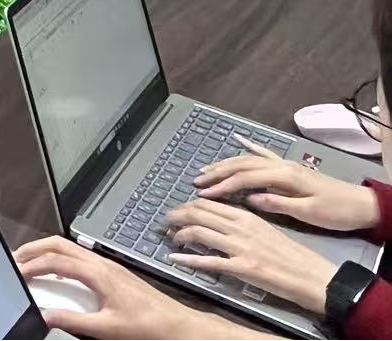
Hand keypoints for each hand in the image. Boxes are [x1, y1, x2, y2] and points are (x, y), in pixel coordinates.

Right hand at [13, 236, 236, 338]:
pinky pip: (78, 256)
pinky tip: (56, 273)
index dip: (32, 265)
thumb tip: (45, 316)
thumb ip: (73, 322)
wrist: (177, 325)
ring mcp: (107, 265)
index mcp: (98, 274)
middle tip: (14, 259)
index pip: (56, 261)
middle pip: (59, 244)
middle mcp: (101, 264)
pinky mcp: (112, 271)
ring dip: (45, 251)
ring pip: (69, 247)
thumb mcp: (107, 328)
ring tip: (29, 262)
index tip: (16, 273)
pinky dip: (59, 258)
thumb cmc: (148, 325)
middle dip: (33, 249)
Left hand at [167, 198, 335, 313]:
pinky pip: (208, 262)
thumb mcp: (265, 229)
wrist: (313, 276)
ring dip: (179, 235)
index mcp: (246, 216)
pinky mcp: (241, 267)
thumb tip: (219, 218)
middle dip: (175, 216)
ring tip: (171, 239)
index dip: (186, 206)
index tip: (177, 212)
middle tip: (165, 222)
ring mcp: (240, 247)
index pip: (207, 204)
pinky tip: (175, 258)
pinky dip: (187, 259)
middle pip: (197, 213)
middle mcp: (240, 227)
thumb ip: (242, 222)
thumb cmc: (291, 255)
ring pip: (198, 232)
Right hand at [196, 142, 380, 231]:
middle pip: (242, 165)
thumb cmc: (336, 212)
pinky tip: (239, 140)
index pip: (246, 178)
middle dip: (218, 172)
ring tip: (206, 169)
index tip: (204, 193)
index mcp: (285, 176)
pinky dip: (250, 146)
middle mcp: (282, 166)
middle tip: (197, 181)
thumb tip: (251, 199)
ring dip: (226, 163)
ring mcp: (286, 164)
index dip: (223, 185)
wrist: (362, 205)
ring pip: (249, 159)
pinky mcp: (290, 167)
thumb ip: (278, 204)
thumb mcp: (308, 213)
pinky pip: (265, 153)